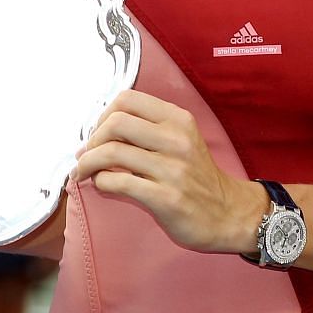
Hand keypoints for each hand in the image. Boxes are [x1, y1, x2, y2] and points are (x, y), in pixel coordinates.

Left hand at [72, 89, 267, 255]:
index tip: (98, 132)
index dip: (103, 114)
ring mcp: (172, 169)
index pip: (127, 99)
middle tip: (88, 154)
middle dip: (92, 139)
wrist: (228, 213)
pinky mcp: (165, 198)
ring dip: (87, 162)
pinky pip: (118, 182)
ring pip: (111, 152)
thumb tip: (99, 127)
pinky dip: (101, 182)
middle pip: (115, 123)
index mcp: (178, 120)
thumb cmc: (197, 176)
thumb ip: (150, 128)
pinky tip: (102, 185)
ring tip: (83, 171)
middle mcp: (176, 140)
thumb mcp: (183, 139)